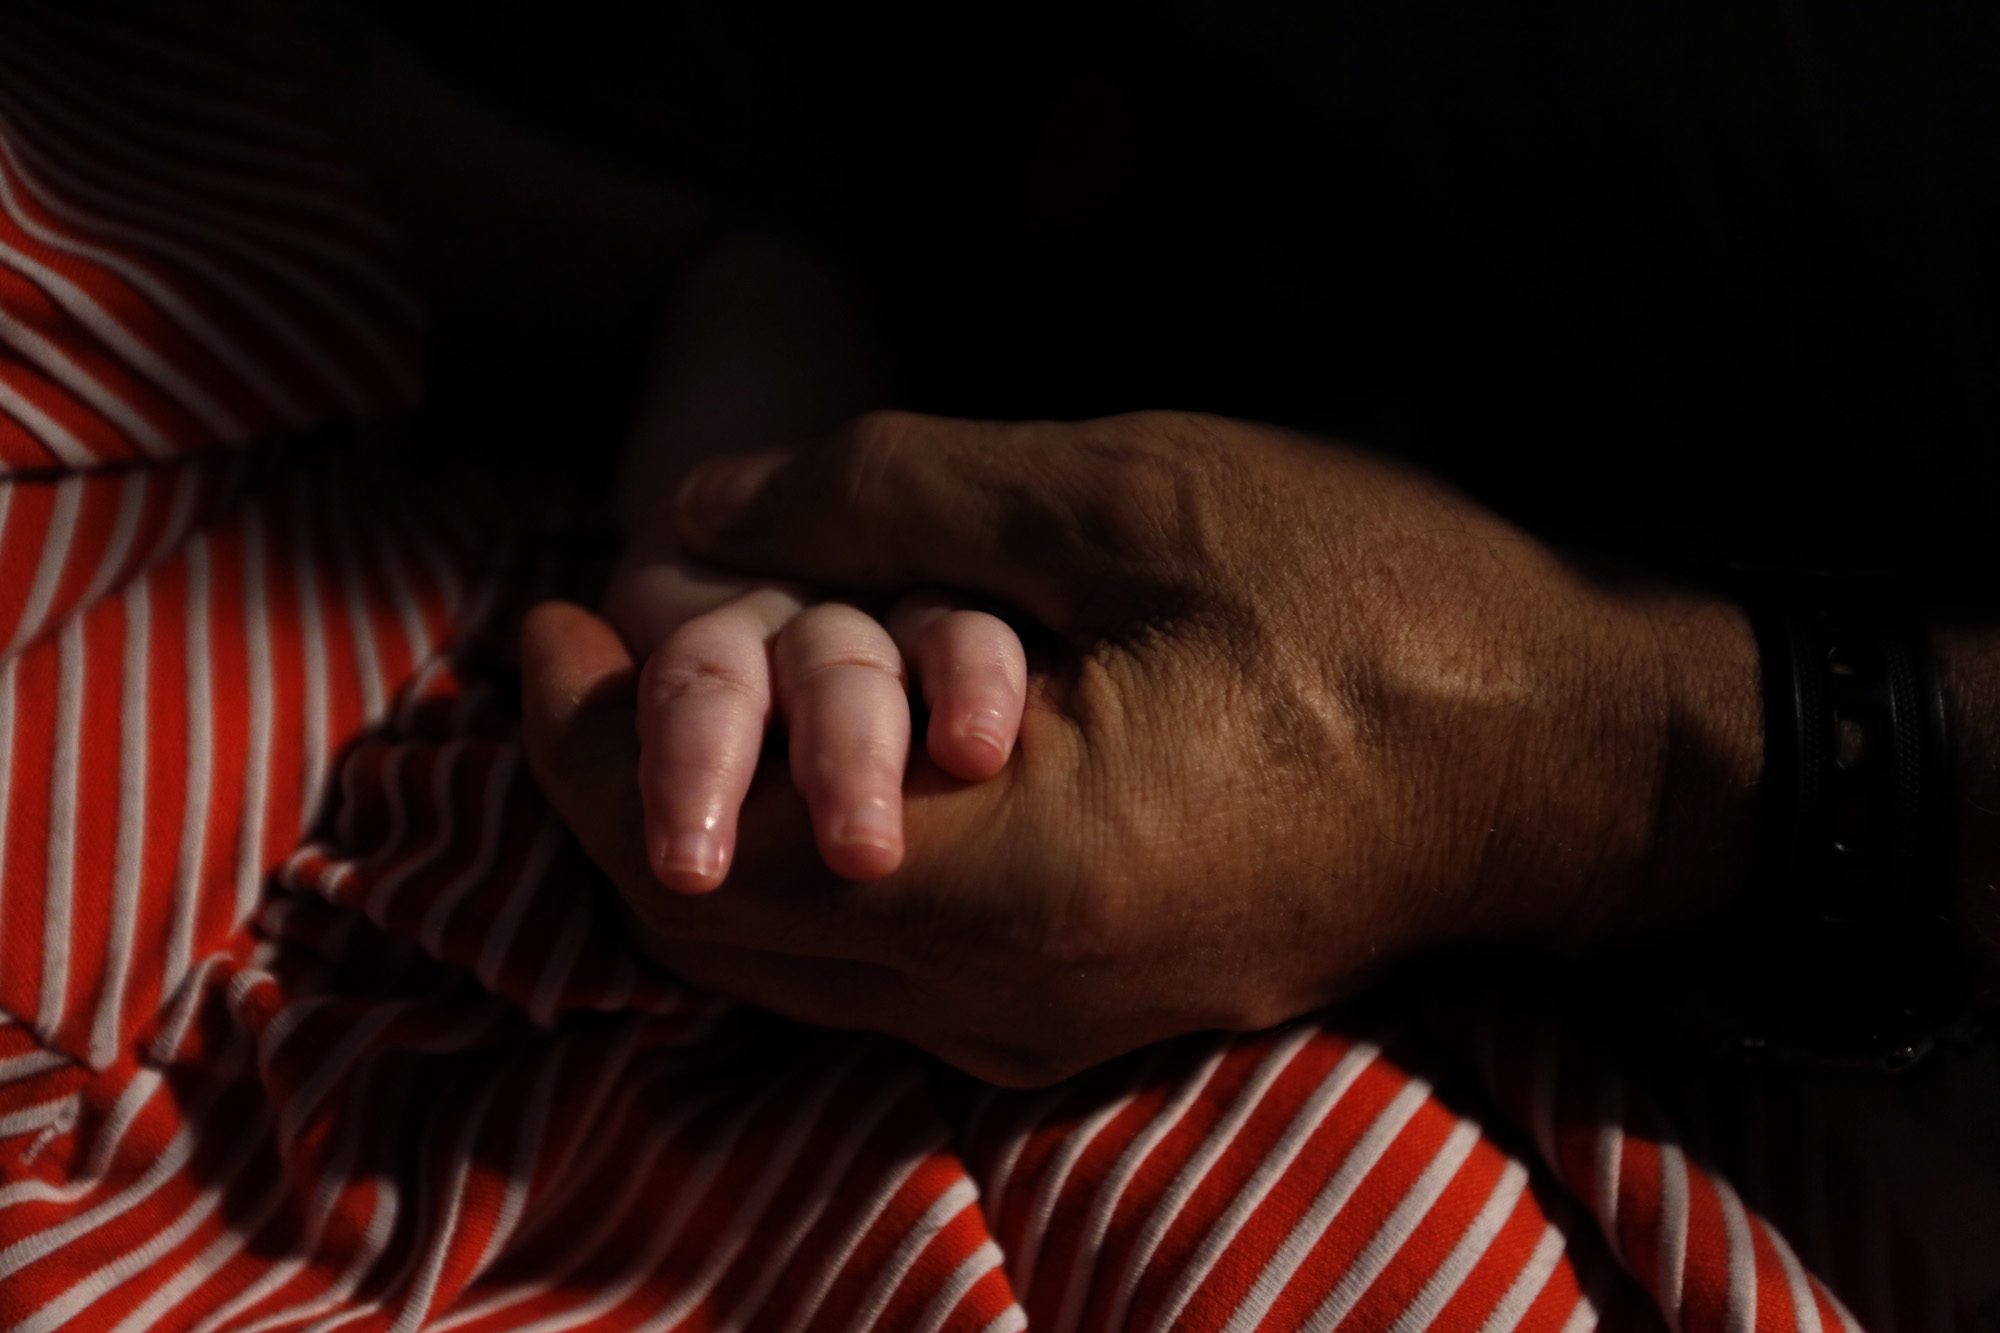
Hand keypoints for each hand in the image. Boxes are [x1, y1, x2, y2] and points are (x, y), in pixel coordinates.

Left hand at [526, 410, 1762, 1084]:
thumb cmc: (1381, 612)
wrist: (1574, 761)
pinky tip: (801, 770)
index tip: (546, 619)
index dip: (585, 743)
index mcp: (1017, 878)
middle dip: (612, 798)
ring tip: (668, 698)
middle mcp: (1016, 995)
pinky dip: (801, 883)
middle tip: (575, 653)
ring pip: (798, 973)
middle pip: (724, 942)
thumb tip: (706, 509)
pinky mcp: (1100, 1013)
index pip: (703, 860)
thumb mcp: (1134, 494)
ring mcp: (1058, 1025)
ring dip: (701, 843)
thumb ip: (895, 496)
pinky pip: (888, 976)